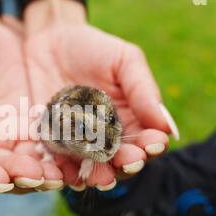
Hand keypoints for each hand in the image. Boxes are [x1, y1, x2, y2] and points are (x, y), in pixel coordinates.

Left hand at [23, 0, 178, 189]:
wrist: (46, 38)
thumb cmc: (91, 48)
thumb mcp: (123, 60)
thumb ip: (143, 91)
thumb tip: (169, 127)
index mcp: (127, 123)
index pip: (144, 142)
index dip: (151, 146)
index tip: (153, 144)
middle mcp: (101, 140)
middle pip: (118, 162)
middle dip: (125, 165)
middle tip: (128, 162)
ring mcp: (72, 145)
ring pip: (86, 168)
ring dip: (95, 176)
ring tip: (100, 177)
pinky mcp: (46, 144)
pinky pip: (52, 163)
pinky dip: (56, 172)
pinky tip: (61, 173)